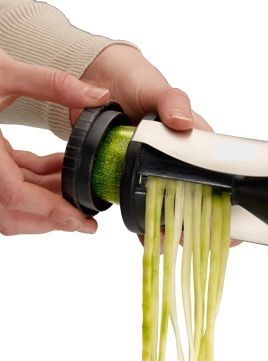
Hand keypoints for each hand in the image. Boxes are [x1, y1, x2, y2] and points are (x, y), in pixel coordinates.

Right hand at [0, 48, 110, 234]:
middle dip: (50, 218)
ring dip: (46, 200)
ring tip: (78, 189)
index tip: (79, 219)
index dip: (49, 211)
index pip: (14, 196)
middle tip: (84, 221)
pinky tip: (60, 168)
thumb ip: (52, 84)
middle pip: (12, 213)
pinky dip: (36, 182)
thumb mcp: (3, 72)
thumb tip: (98, 95)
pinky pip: (9, 183)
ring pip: (11, 203)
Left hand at [82, 45, 240, 246]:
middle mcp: (178, 161)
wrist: (96, 82)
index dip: (229, 200)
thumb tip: (183, 123)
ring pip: (172, 208)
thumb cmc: (136, 81)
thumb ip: (172, 101)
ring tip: (172, 245)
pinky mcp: (131, 178)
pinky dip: (145, 225)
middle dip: (203, 224)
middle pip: (198, 199)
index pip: (219, 174)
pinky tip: (148, 241)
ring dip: (173, 230)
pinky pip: (142, 205)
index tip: (236, 223)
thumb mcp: (157, 87)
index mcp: (194, 143)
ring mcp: (155, 172)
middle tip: (204, 243)